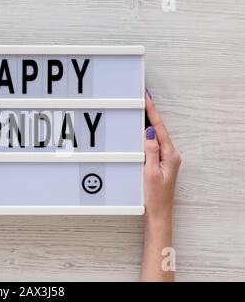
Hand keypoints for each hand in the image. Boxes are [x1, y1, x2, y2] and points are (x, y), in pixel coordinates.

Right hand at [141, 89, 180, 281]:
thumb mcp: (149, 172)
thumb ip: (150, 151)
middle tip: (142, 98)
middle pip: (159, 129)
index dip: (152, 111)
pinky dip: (147, 135)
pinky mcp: (161, 164)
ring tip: (141, 109)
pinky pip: (154, 145)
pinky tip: (141, 131)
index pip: (159, 128)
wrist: (158, 214)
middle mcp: (171, 155)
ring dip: (149, 122)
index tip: (146, 97)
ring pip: (156, 136)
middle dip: (150, 113)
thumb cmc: (154, 197)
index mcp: (170, 155)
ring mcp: (166, 159)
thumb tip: (148, 131)